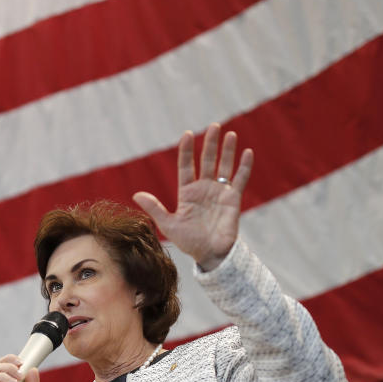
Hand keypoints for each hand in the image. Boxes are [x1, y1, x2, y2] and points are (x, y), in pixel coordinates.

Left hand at [133, 123, 252, 270]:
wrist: (210, 255)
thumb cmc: (189, 242)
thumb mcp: (168, 225)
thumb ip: (154, 208)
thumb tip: (135, 194)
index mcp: (187, 193)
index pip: (186, 166)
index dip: (187, 150)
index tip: (188, 134)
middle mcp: (204, 189)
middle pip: (207, 161)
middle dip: (210, 144)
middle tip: (214, 126)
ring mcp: (219, 192)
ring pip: (224, 166)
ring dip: (227, 150)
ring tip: (230, 134)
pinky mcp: (233, 199)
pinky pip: (240, 179)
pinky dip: (244, 166)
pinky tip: (246, 152)